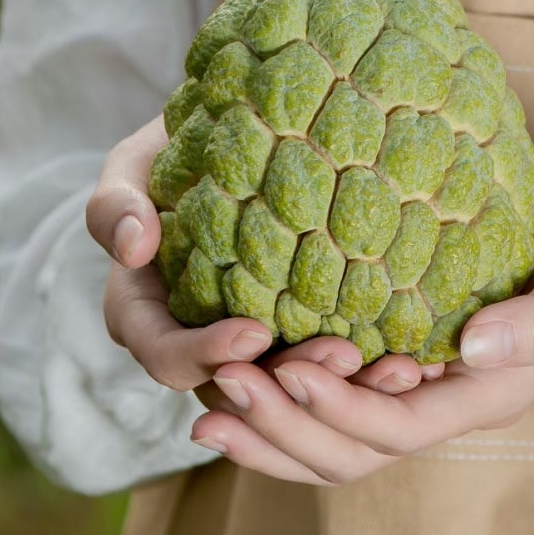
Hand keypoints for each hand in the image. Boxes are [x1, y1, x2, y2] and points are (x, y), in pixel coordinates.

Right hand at [90, 117, 459, 394]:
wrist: (237, 140)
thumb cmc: (172, 150)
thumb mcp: (134, 165)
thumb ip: (116, 201)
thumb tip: (133, 245)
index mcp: (145, 318)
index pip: (167, 357)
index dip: (206, 355)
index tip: (256, 332)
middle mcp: (196, 346)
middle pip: (238, 390)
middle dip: (291, 382)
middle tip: (346, 356)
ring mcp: (252, 350)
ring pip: (292, 394)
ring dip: (341, 390)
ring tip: (397, 368)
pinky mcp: (301, 340)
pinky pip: (330, 373)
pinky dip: (368, 371)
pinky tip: (416, 358)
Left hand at [191, 161, 533, 484]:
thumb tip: (474, 351)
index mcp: (487, 393)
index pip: (402, 430)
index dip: (340, 412)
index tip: (285, 373)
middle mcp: (441, 404)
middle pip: (353, 454)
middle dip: (284, 431)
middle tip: (218, 388)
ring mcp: (410, 390)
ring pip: (330, 444)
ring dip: (267, 430)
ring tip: (205, 398)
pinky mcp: (382, 360)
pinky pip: (324, 405)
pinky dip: (275, 403)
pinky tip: (222, 372)